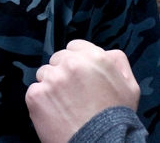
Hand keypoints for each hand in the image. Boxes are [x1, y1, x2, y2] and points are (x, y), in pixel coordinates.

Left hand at [25, 40, 139, 142]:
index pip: (74, 47)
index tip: (80, 76)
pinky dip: (42, 100)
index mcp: (93, 57)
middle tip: (73, 92)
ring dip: (51, 84)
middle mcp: (69, 63)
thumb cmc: (117, 117)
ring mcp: (50, 78)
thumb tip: (106, 52)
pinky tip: (55, 112)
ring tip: (65, 104)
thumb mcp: (129, 86)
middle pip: (58, 59)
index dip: (78, 61)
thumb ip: (117, 62)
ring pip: (44, 74)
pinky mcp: (35, 94)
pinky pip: (34, 91)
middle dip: (63, 71)